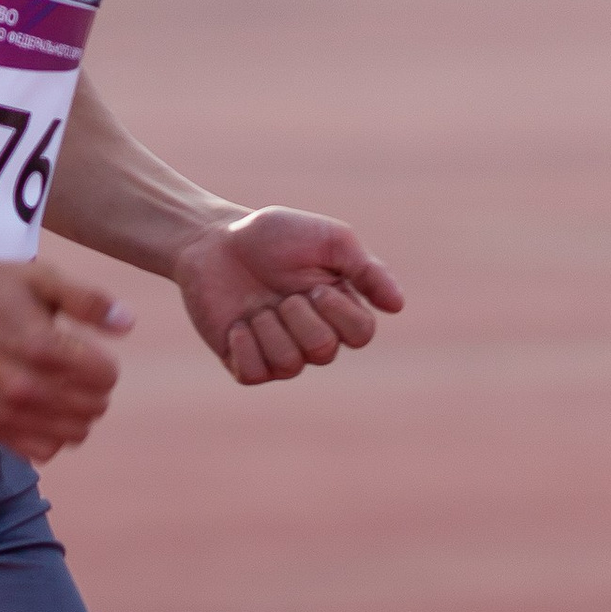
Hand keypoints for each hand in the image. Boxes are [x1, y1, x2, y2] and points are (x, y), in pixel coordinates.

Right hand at [0, 257, 133, 461]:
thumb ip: (89, 301)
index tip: (84, 349)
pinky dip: (50, 434)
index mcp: (43, 347)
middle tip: (72, 367)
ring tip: (58, 389)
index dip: (103, 362)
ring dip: (75, 413)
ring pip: (73, 434)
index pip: (106, 378)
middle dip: (93, 388)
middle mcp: (26, 386)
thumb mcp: (41, 279)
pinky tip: (39, 409)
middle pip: (94, 408)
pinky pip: (42, 450)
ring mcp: (5, 411)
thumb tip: (128, 324)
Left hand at [173, 207, 402, 385]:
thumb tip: (398, 305)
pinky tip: (237, 324)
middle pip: (324, 351)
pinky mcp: (245, 363)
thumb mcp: (329, 240)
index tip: (314, 283)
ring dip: (269, 328)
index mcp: (339, 309)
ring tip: (256, 305)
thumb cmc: (273, 236)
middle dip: (298, 316)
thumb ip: (366, 269)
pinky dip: (245, 346)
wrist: (213, 240)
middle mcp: (313, 337)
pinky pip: (254, 374)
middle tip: (281, 292)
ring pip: (289, 365)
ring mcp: (278, 353)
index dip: (339, 312)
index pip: (361, 334)